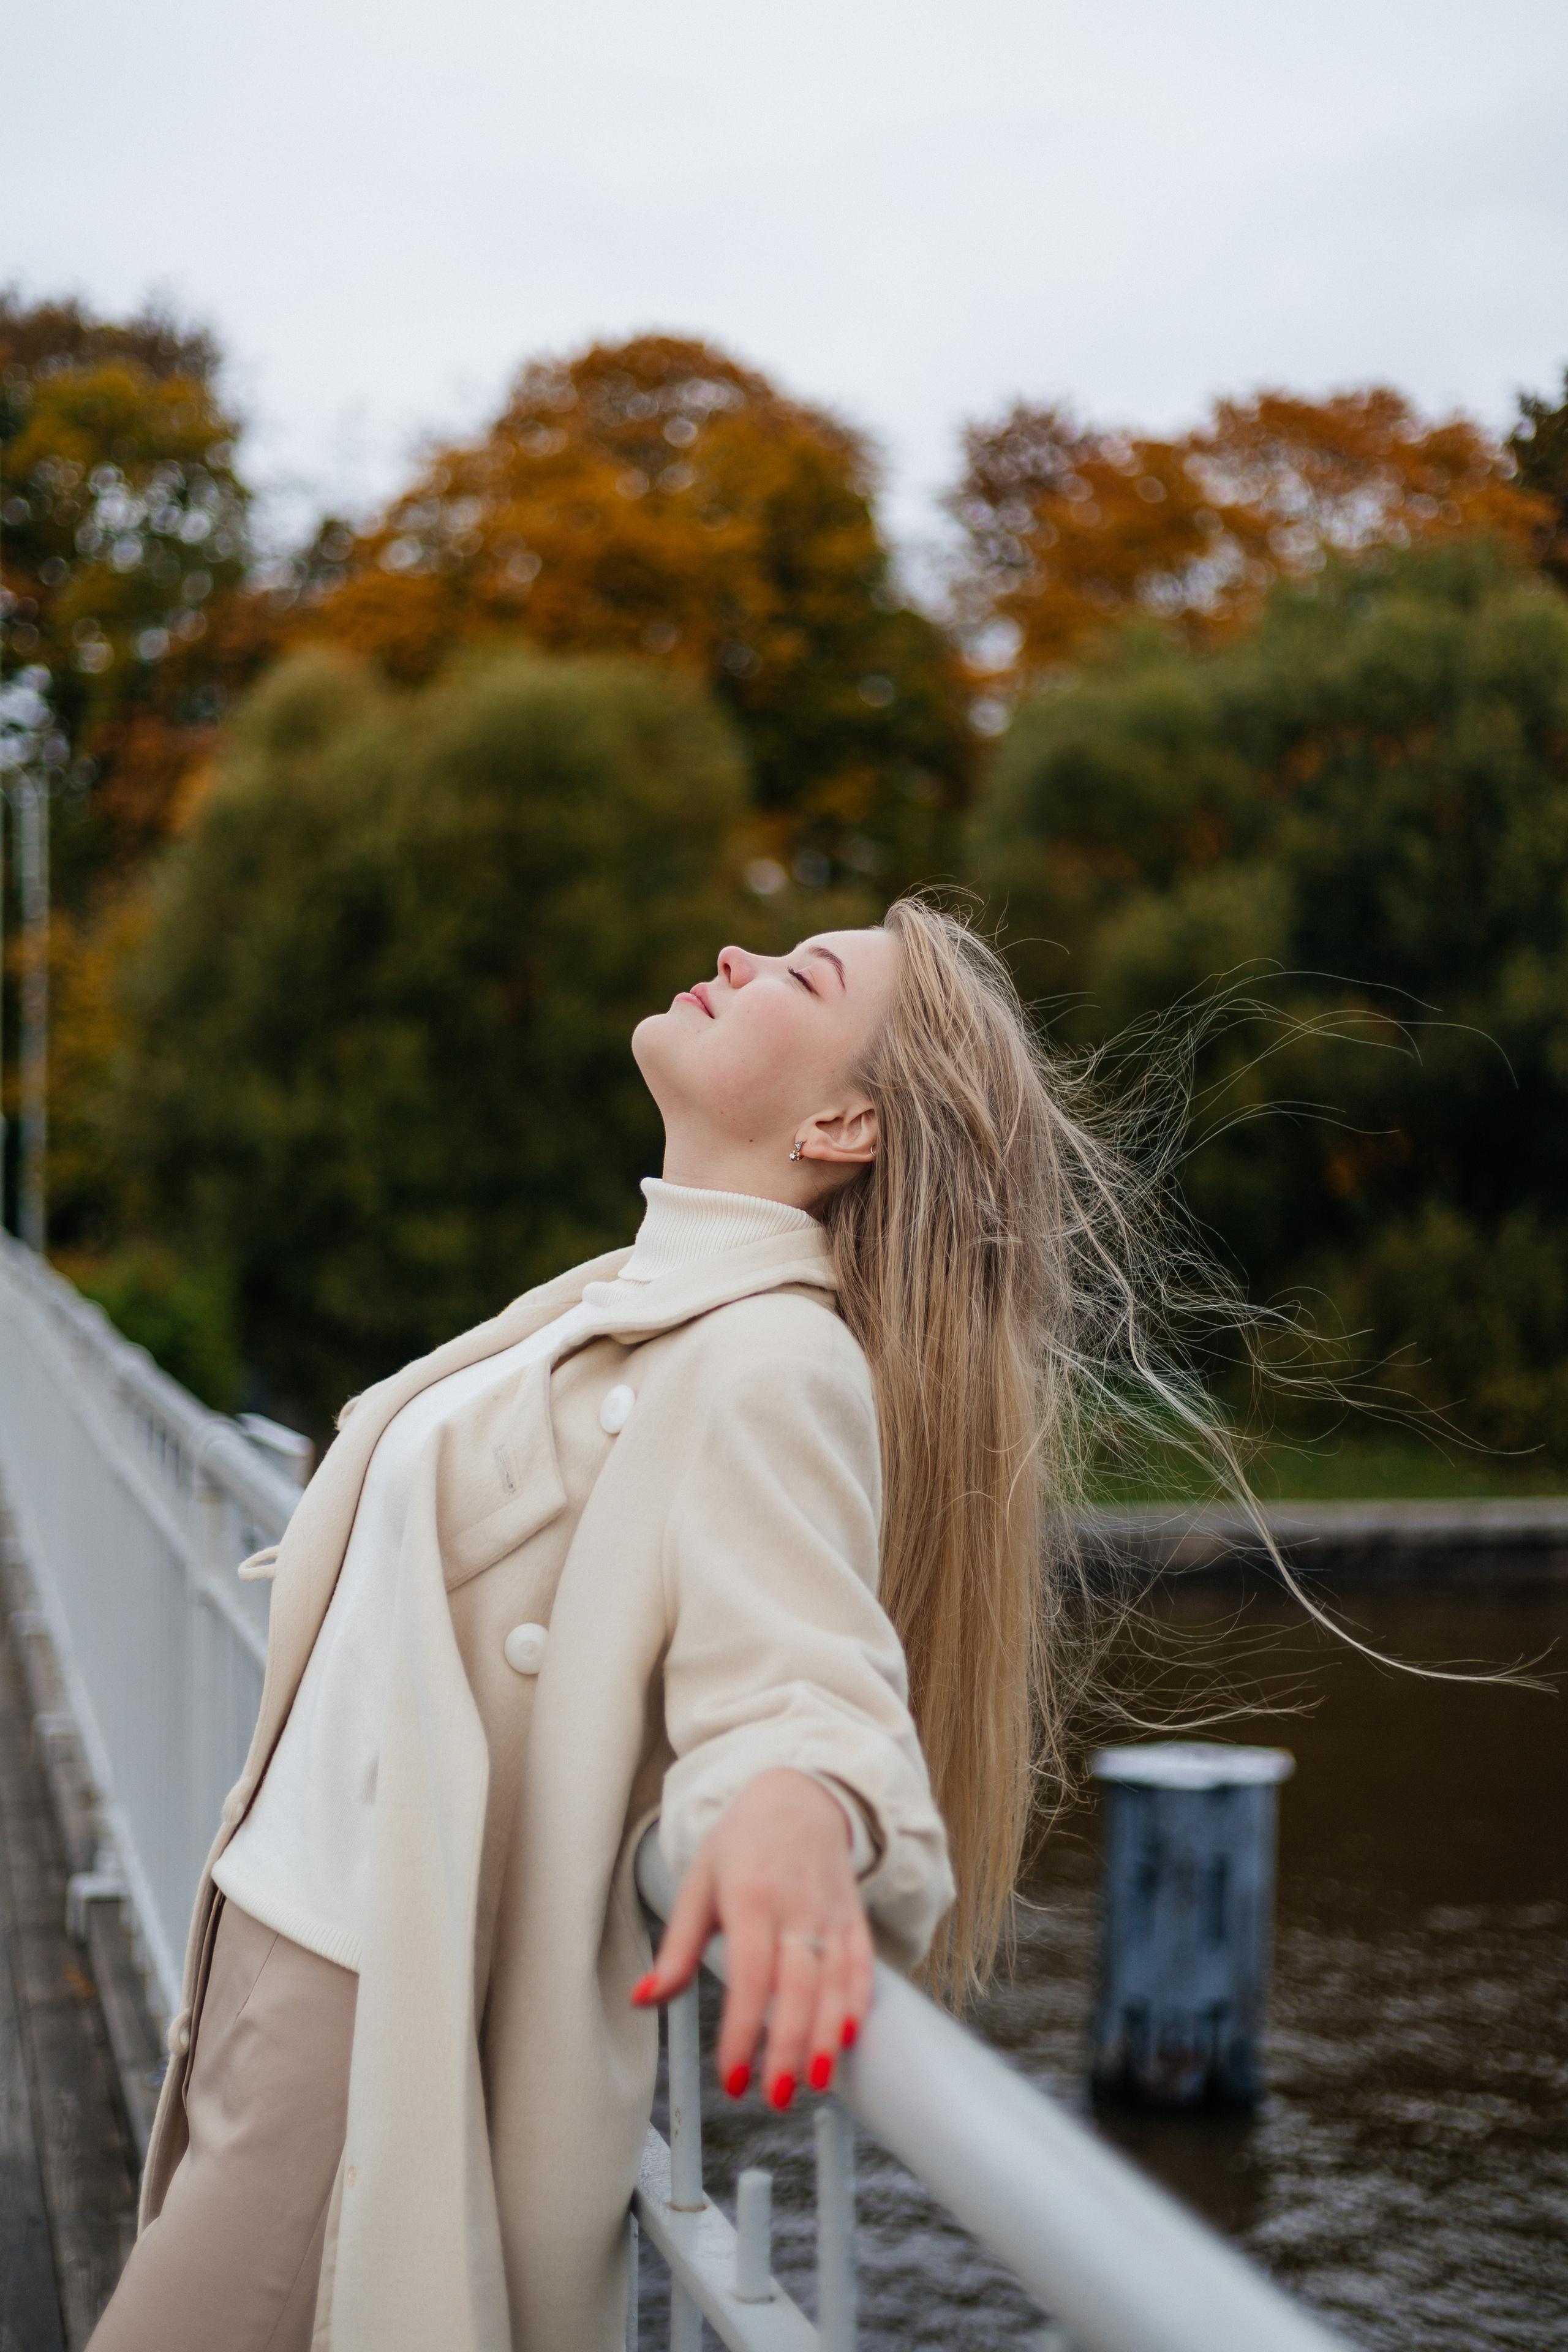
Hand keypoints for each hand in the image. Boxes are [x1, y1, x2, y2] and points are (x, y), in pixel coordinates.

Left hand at [630, 1768, 873, 2107]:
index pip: (749, 1976)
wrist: (798, 1796)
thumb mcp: (697, 1886)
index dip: (742, 2032)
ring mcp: (831, 1912)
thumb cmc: (739, 1845)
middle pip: (798, 1987)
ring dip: (826, 2037)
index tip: (731, 2079)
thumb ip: (675, 1950)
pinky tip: (848, 2039)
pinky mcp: (854, 1918)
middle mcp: (796, 1906)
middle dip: (789, 2047)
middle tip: (774, 2097)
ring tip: (813, 2083)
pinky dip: (859, 2004)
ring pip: (835, 1983)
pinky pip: (863, 1966)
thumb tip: (641, 2001)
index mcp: (750, 1897)